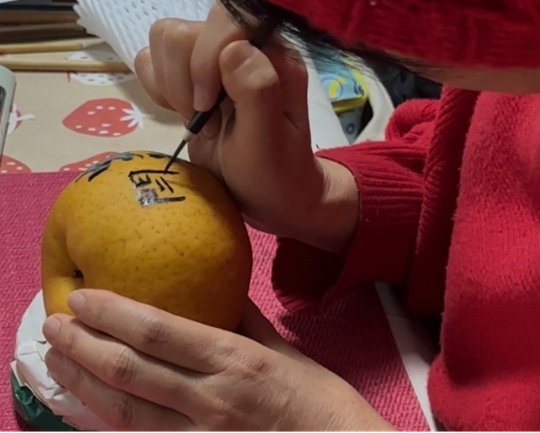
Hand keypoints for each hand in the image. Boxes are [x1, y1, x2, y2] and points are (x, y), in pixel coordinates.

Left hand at [42, 290, 392, 431]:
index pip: (160, 332)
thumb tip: (214, 289)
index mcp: (235, 361)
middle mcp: (211, 399)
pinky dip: (108, 420)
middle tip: (53, 325)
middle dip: (84, 346)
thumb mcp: (283, 349)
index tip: (83, 296)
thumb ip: (243, 318)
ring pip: (126, 411)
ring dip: (84, 384)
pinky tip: (88, 403)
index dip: (114, 313)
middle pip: (131, 371)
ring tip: (57, 361)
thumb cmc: (318, 399)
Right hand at [134, 4, 357, 253]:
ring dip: (172, 87)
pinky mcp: (190, 76)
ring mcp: (214, 60)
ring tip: (198, 120)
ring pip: (164, 40)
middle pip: (185, 30)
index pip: (227, 17)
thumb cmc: (274, 173)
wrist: (266, 197)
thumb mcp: (269, 141)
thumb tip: (233, 48)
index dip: (206, 59)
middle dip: (185, 82)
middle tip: (207, 121)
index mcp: (273, 54)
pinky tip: (183, 115)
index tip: (208, 107)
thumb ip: (257, 91)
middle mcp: (243, 47)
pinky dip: (159, 89)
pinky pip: (151, 60)